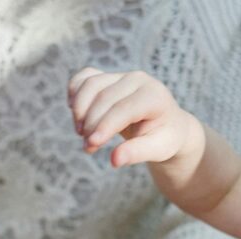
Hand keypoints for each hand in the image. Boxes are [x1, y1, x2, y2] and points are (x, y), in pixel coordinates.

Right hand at [67, 67, 203, 172]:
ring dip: (80, 110)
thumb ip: (137, 153)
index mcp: (154, 96)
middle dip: (91, 123)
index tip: (92, 144)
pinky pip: (85, 78)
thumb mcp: (158, 149)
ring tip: (81, 134)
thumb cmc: (163, 138)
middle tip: (88, 147)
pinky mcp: (109, 77)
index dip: (105, 125)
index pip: (124, 108)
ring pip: (91, 85)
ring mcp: (122, 75)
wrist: (166, 124)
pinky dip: (75, 92)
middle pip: (104, 97)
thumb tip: (114, 160)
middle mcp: (138, 79)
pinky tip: (75, 112)